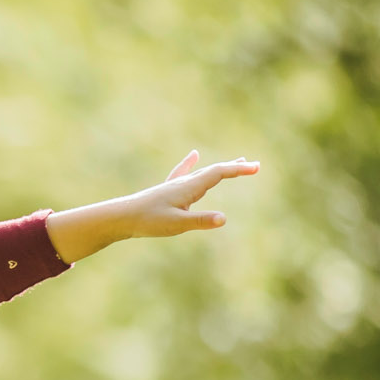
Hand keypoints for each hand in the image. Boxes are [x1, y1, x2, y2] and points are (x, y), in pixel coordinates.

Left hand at [45, 150, 259, 261]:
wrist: (122, 216)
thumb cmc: (148, 221)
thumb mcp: (177, 224)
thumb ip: (201, 221)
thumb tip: (224, 219)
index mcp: (189, 187)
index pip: (219, 173)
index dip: (238, 169)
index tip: (257, 167)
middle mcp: (184, 182)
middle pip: (214, 170)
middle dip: (235, 168)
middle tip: (255, 165)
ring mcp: (175, 185)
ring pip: (203, 172)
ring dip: (222, 167)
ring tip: (237, 162)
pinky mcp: (168, 190)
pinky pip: (184, 172)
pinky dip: (192, 164)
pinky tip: (193, 155)